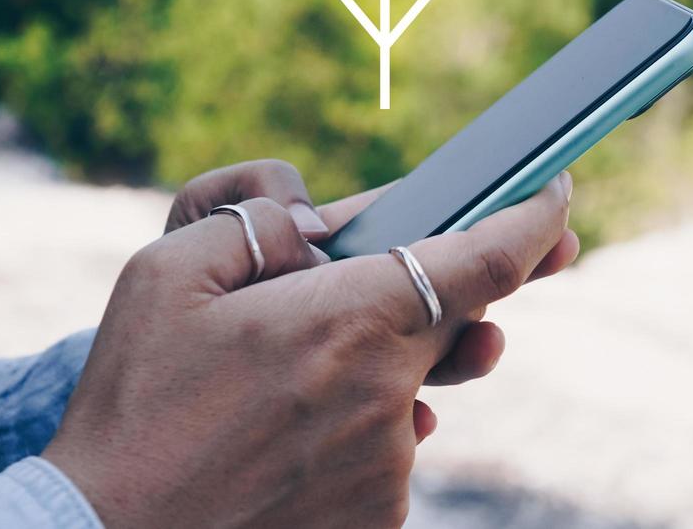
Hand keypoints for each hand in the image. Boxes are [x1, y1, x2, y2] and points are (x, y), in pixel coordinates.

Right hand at [44, 173, 575, 528]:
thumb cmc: (136, 400)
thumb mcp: (168, 272)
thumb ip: (258, 222)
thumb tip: (318, 226)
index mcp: (350, 318)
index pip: (487, 257)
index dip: (534, 218)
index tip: (556, 196)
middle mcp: (388, 394)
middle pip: (454, 319)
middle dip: (439, 291)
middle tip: (382, 285)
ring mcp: (389, 467)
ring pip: (414, 386)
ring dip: (378, 365)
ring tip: (293, 376)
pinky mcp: (378, 519)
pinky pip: (391, 448)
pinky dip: (361, 424)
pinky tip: (294, 428)